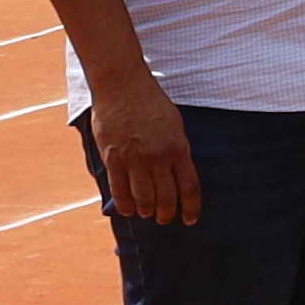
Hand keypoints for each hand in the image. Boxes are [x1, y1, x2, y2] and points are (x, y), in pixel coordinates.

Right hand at [91, 71, 202, 227]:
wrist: (123, 85)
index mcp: (178, 148)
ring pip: (143, 198)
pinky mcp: (113, 158)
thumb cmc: (150, 102)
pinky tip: (128, 210)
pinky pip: (120, 191)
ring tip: (146, 213)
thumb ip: (177, 150)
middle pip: (166, 198)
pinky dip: (125, 205)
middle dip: (166, 213)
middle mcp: (158, 157)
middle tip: (164, 218)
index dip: (190, 208)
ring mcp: (135, 159)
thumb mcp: (174, 125)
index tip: (189, 220)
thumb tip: (178, 174)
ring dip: (146, 211)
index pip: (189, 188)